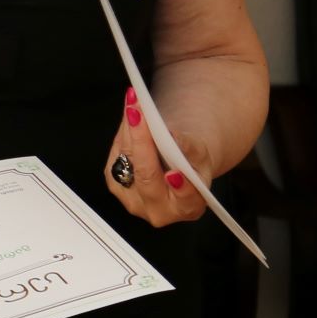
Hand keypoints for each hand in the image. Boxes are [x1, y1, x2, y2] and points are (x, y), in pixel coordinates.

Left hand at [105, 86, 210, 226]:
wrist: (178, 163)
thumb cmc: (191, 162)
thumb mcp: (201, 153)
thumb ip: (189, 148)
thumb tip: (172, 137)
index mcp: (188, 207)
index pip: (185, 199)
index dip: (181, 187)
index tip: (175, 173)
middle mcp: (158, 210)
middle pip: (147, 178)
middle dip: (143, 144)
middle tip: (140, 115)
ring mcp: (133, 199)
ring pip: (127, 163)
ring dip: (129, 132)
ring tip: (135, 107)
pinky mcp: (116, 183)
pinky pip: (116, 156)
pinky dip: (124, 134)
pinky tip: (132, 116)